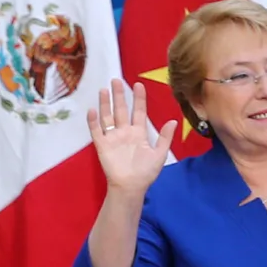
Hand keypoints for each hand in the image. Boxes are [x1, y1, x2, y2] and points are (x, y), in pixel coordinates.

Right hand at [87, 79, 176, 197]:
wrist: (131, 186)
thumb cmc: (146, 172)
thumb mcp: (159, 153)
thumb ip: (164, 137)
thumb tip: (173, 121)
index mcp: (139, 133)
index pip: (138, 111)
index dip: (138, 98)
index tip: (138, 84)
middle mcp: (125, 132)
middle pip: (121, 110)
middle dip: (119, 95)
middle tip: (116, 80)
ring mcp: (113, 137)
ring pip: (107, 117)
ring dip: (105, 104)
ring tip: (103, 90)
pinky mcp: (102, 145)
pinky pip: (96, 131)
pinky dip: (93, 121)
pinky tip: (92, 110)